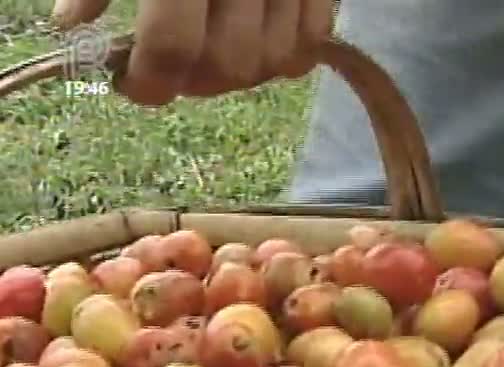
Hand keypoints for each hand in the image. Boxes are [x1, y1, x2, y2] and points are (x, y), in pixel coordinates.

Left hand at [52, 0, 333, 104]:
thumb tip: (71, 22)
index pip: (173, 45)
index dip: (152, 82)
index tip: (134, 86)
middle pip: (230, 63)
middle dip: (197, 82)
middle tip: (174, 72)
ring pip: (274, 61)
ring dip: (238, 76)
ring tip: (212, 59)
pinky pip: (312, 42)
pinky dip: (284, 58)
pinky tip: (256, 44)